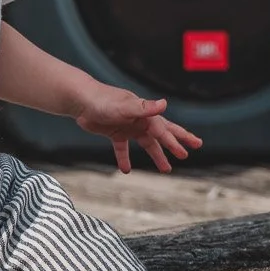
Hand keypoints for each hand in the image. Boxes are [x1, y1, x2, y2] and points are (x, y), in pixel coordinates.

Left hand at [73, 81, 202, 173]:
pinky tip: (126, 170)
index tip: (186, 152)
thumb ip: (144, 107)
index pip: (163, 130)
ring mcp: (128, 126)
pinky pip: (123, 148)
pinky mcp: (115, 132)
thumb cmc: (103, 100)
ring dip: (156, 155)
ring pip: (146, 144)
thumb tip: (164, 103)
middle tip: (189, 152)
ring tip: (166, 169)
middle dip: (176, 143)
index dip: (175, 141)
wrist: (80, 100)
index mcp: (144, 114)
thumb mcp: (125, 105)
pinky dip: (125, 159)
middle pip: (162, 133)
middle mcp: (139, 120)